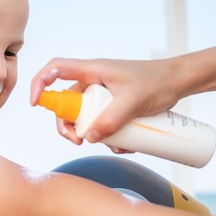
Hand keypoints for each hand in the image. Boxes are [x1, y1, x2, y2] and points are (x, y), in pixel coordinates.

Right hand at [30, 57, 180, 142]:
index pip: (55, 69)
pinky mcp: (114, 106)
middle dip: (68, 125)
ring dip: (91, 134)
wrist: (179, 82)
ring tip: (111, 146)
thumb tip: (90, 138)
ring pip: (85, 117)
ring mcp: (103, 95)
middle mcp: (94, 81)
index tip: (36, 104)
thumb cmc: (157, 82)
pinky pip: (102, 123)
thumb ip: (111, 120)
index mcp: (92, 70)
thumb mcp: (133, 102)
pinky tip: (124, 145)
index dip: (40, 84)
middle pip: (66, 103)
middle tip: (78, 141)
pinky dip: (108, 136)